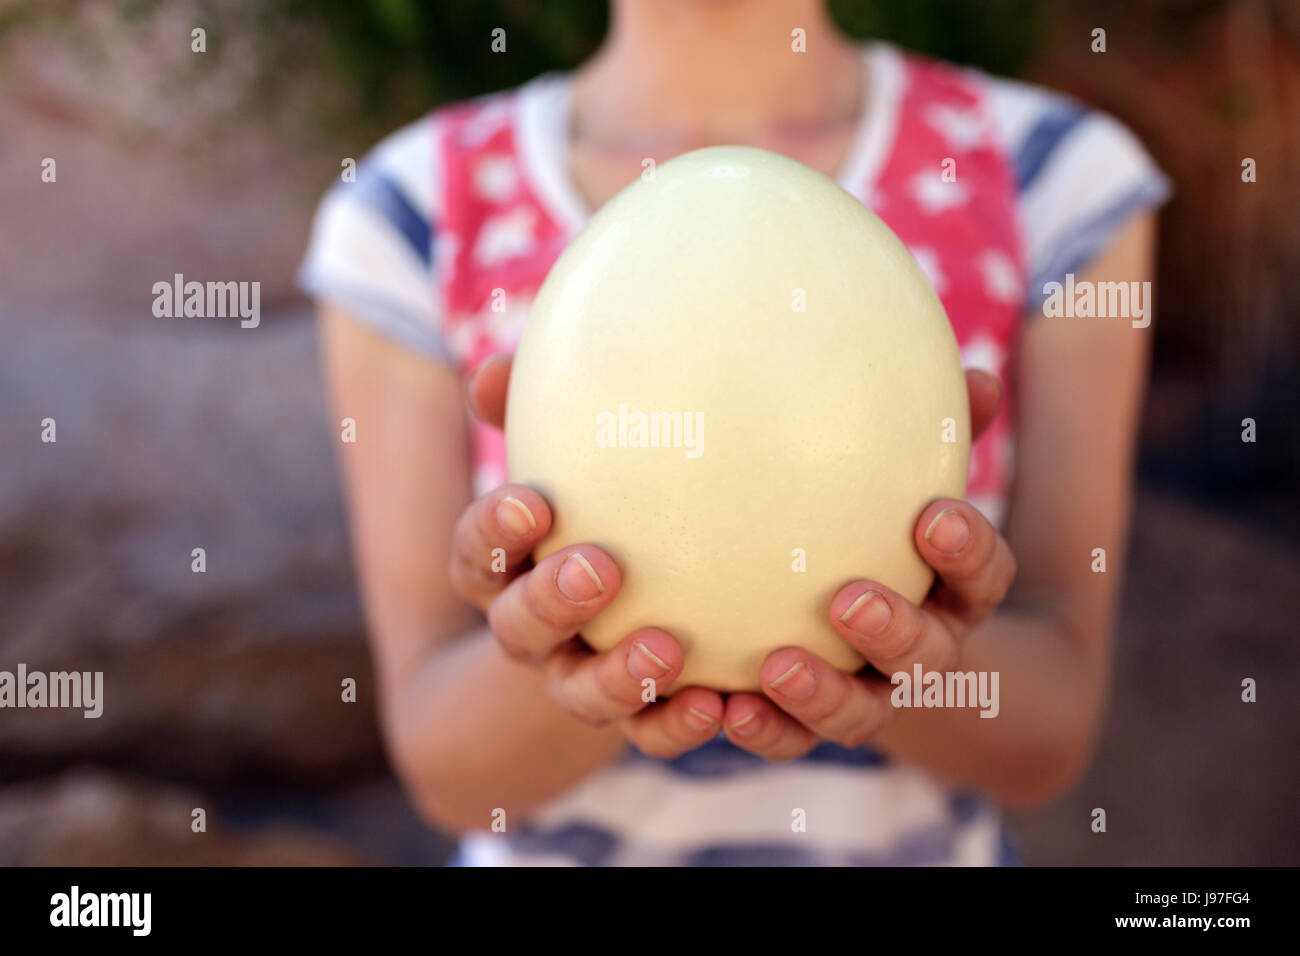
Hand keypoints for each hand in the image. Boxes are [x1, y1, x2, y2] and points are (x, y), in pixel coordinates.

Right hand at [450, 355, 724, 757]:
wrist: (643, 591)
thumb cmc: (607, 493)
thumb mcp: (571, 449)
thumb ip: (536, 408)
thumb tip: (493, 371)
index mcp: (510, 566)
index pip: (476, 554)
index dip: (493, 533)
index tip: (532, 501)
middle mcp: (536, 630)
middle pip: (517, 630)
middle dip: (550, 602)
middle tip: (600, 568)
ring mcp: (584, 677)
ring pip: (580, 694)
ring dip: (617, 676)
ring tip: (669, 646)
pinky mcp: (641, 715)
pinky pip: (650, 733)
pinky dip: (678, 724)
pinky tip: (721, 704)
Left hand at [720, 369, 1017, 759]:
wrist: (811, 598)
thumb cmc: (857, 510)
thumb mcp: (890, 470)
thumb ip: (929, 429)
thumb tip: (973, 377)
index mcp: (949, 588)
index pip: (983, 576)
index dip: (970, 551)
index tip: (934, 516)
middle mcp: (917, 648)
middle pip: (928, 655)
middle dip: (896, 631)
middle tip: (848, 599)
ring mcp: (864, 692)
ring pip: (861, 713)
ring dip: (824, 695)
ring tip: (777, 665)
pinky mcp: (804, 721)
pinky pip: (788, 736)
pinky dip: (762, 728)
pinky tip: (720, 706)